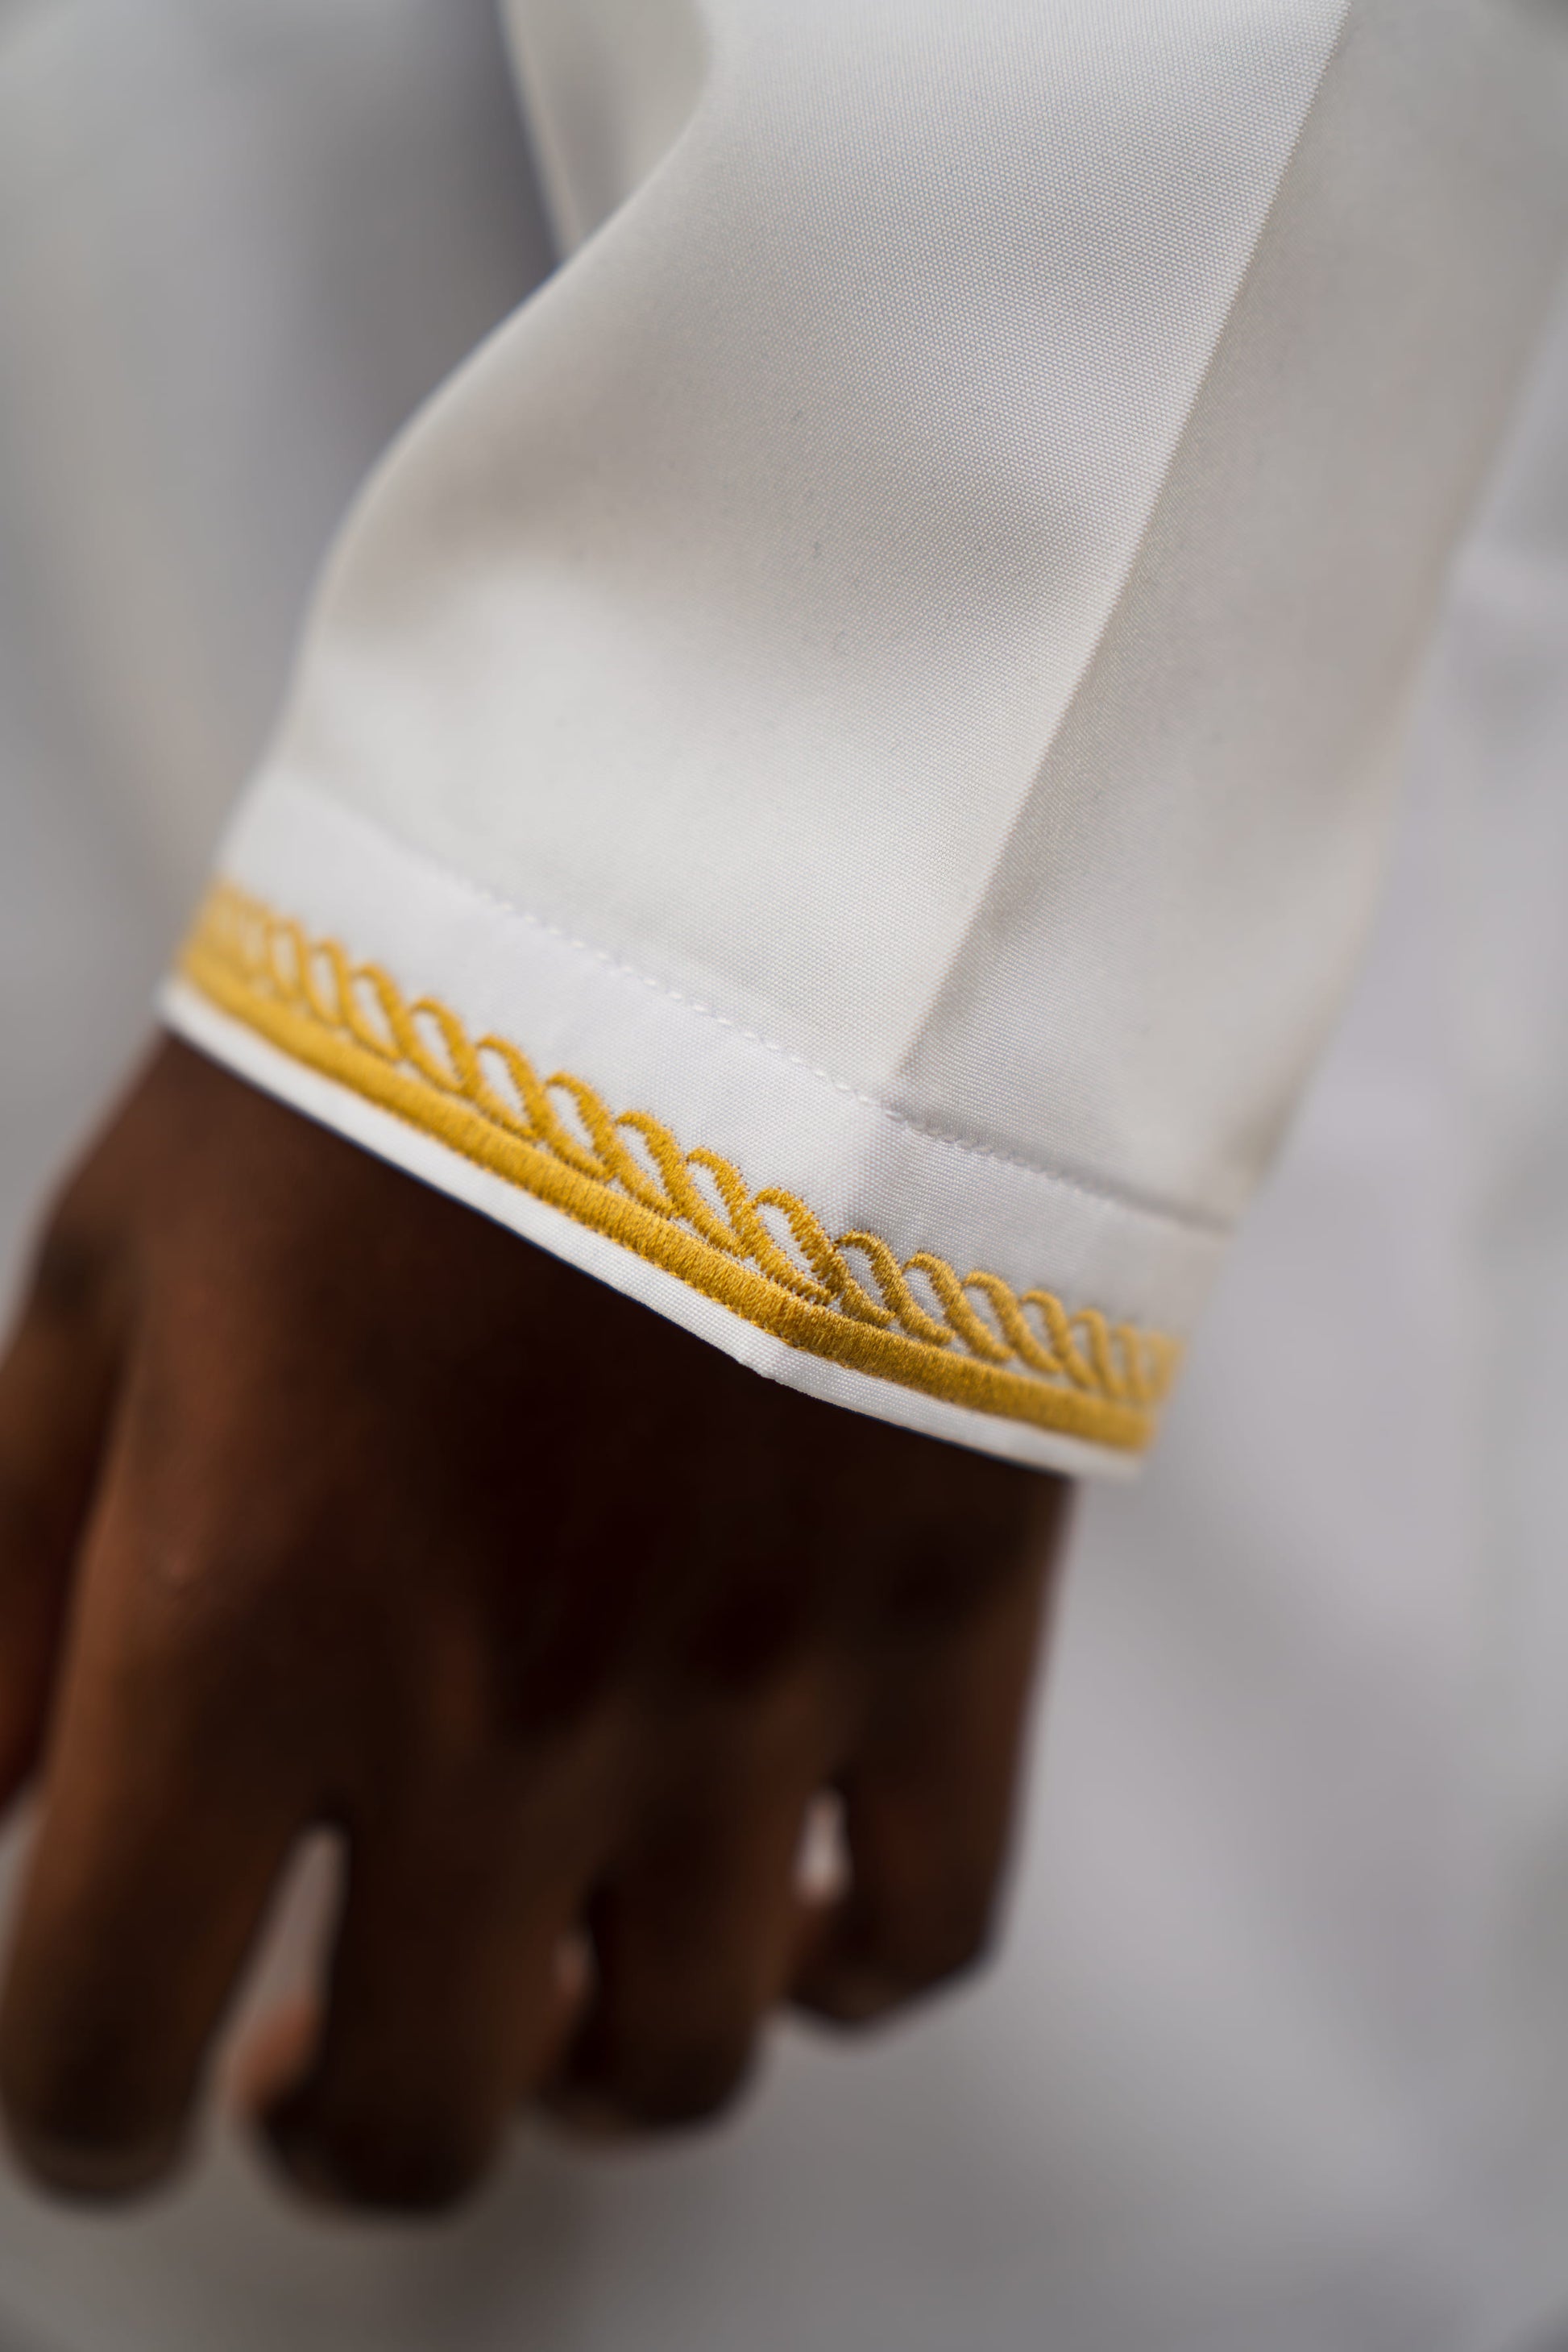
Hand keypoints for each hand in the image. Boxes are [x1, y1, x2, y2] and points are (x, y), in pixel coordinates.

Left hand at [0, 1038, 1068, 2210]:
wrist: (721, 890)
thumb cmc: (398, 1051)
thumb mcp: (115, 1277)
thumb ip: (9, 1572)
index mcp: (246, 1614)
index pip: (92, 2045)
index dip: (77, 2102)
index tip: (105, 2062)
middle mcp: (497, 1705)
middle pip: (410, 2124)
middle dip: (322, 2118)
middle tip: (301, 2031)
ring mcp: (748, 1686)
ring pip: (671, 2064)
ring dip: (566, 2067)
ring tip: (530, 1965)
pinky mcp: (946, 1621)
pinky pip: (921, 1929)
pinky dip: (837, 1970)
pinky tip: (765, 1893)